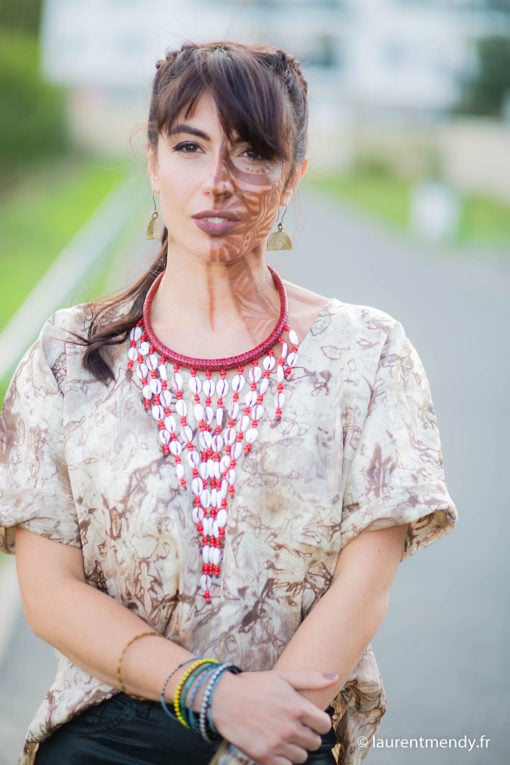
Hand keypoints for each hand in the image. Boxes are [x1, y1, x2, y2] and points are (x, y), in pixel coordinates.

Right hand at [210, 669, 335, 764]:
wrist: (223, 699)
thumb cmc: (254, 686)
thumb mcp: (283, 677)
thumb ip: (310, 678)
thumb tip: (334, 677)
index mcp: (298, 707)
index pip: (325, 725)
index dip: (318, 722)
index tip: (309, 719)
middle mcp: (290, 728)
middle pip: (315, 742)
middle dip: (307, 734)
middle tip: (294, 726)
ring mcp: (278, 744)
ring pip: (302, 756)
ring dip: (296, 748)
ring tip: (283, 736)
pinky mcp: (265, 757)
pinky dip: (284, 759)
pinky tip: (276, 747)